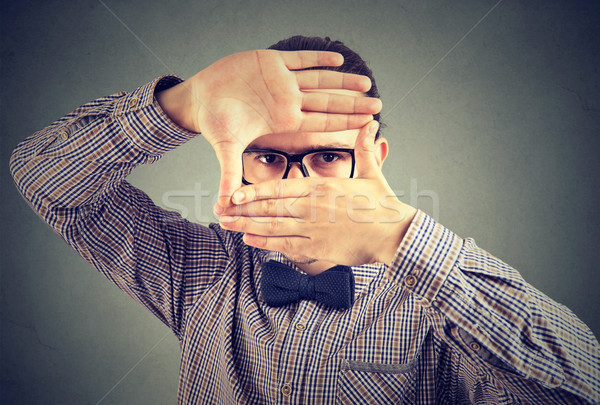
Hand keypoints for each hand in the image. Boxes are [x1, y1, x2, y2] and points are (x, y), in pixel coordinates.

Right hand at [156, 50, 381, 205]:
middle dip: (353, 104)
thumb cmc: (215, 122)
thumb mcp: (226, 146)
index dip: (345, 123)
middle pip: (328, 102)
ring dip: (343, 81)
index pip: (321, 123)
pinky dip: (317, 58)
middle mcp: (288, 101)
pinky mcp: (270, 60)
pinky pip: (300, 59)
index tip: (368, 125)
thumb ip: (231, 172)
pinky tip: (337, 59)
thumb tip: (225, 204)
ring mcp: (282, 80)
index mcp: (284, 120)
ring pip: (320, 80)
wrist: (201, 97)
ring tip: (366, 82)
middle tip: (379, 105)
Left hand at [217, 121, 416, 267]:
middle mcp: (312, 208)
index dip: (255, 191)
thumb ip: (364, 148)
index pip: (281, 188)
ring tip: (227, 224)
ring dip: (247, 226)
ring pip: (273, 226)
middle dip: (242, 209)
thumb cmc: (382, 205)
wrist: (394, 234)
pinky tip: (249, 240)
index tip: (235, 192)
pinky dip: (265, 242)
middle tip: (219, 210)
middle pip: (270, 207)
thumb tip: (371, 123)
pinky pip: (285, 245)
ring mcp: (313, 229)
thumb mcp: (372, 172)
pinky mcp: (317, 249)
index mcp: (321, 188)